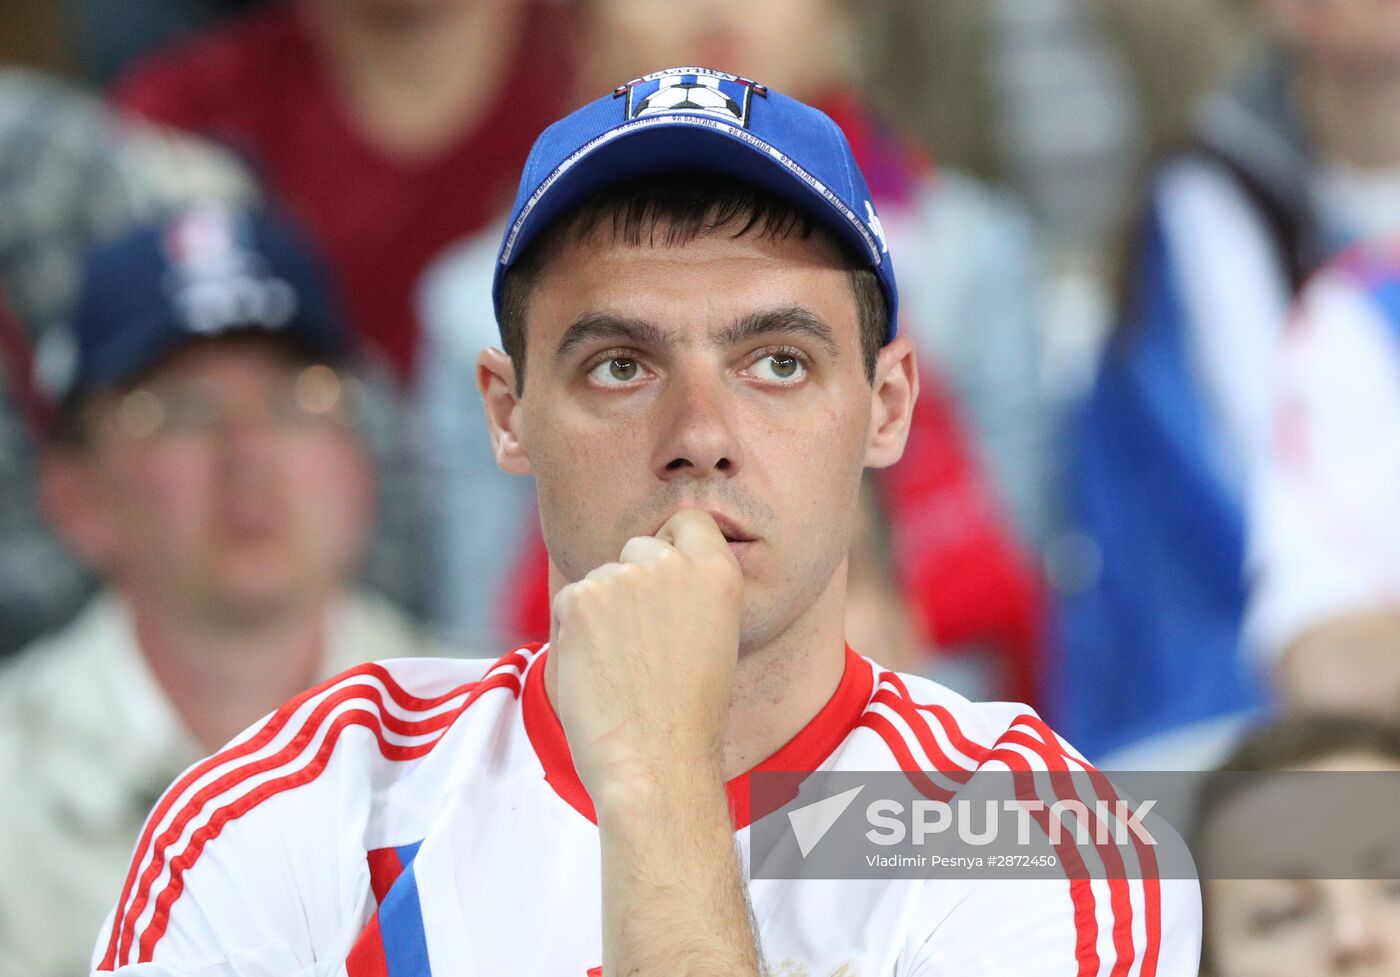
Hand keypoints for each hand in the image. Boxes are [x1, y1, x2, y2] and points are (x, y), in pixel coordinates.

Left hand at [550, 509, 742, 805]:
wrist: (656, 761)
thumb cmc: (688, 715)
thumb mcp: (715, 638)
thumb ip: (690, 592)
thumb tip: (653, 569)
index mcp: (717, 571)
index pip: (689, 520)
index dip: (673, 545)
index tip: (666, 581)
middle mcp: (671, 563)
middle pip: (638, 546)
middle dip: (631, 581)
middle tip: (640, 643)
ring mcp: (623, 576)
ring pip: (600, 579)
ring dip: (601, 613)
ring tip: (622, 668)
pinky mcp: (579, 598)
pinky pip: (568, 604)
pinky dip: (574, 634)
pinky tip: (597, 672)